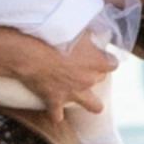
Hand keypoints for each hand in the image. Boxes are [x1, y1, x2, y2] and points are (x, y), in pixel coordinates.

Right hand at [0, 27, 116, 122]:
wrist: (30, 54)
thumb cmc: (52, 37)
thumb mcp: (76, 28)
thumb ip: (88, 34)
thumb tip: (93, 31)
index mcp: (98, 62)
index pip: (113, 64)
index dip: (106, 59)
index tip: (101, 55)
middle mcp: (89, 80)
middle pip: (100, 79)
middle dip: (94, 74)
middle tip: (82, 67)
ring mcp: (73, 93)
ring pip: (93, 105)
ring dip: (91, 104)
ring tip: (90, 103)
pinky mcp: (55, 101)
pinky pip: (57, 115)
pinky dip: (56, 114)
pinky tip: (54, 113)